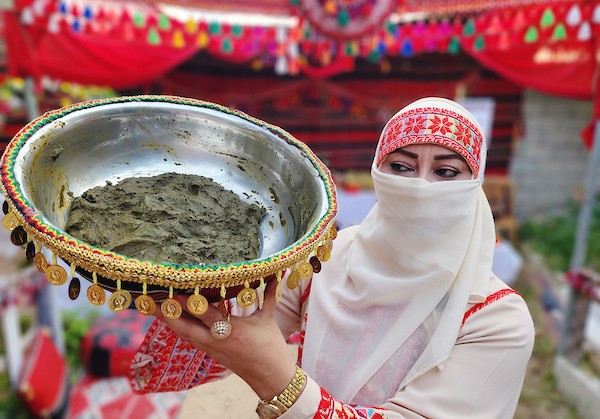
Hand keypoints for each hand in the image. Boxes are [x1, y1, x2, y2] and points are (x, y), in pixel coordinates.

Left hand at [154, 279, 296, 399]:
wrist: (269, 376)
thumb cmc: (270, 347)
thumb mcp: (268, 319)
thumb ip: (269, 295)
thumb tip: (276, 273)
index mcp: (232, 330)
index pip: (205, 314)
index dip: (189, 303)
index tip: (175, 289)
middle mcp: (217, 340)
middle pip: (185, 327)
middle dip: (167, 314)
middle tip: (149, 301)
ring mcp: (212, 348)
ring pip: (185, 334)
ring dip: (169, 321)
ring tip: (154, 308)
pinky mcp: (211, 353)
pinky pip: (191, 339)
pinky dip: (180, 328)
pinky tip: (172, 319)